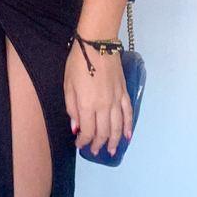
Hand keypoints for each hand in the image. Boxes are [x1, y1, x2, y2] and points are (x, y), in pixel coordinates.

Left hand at [64, 37, 132, 158]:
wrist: (97, 44)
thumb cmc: (78, 63)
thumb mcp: (67, 85)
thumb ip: (72, 108)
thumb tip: (76, 127)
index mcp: (87, 105)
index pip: (87, 131)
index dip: (83, 141)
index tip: (80, 144)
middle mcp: (103, 106)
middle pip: (104, 132)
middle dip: (98, 144)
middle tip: (94, 151)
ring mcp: (116, 100)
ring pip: (118, 127)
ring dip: (114, 141)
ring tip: (112, 151)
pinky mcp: (124, 92)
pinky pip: (128, 113)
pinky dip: (128, 126)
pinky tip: (127, 136)